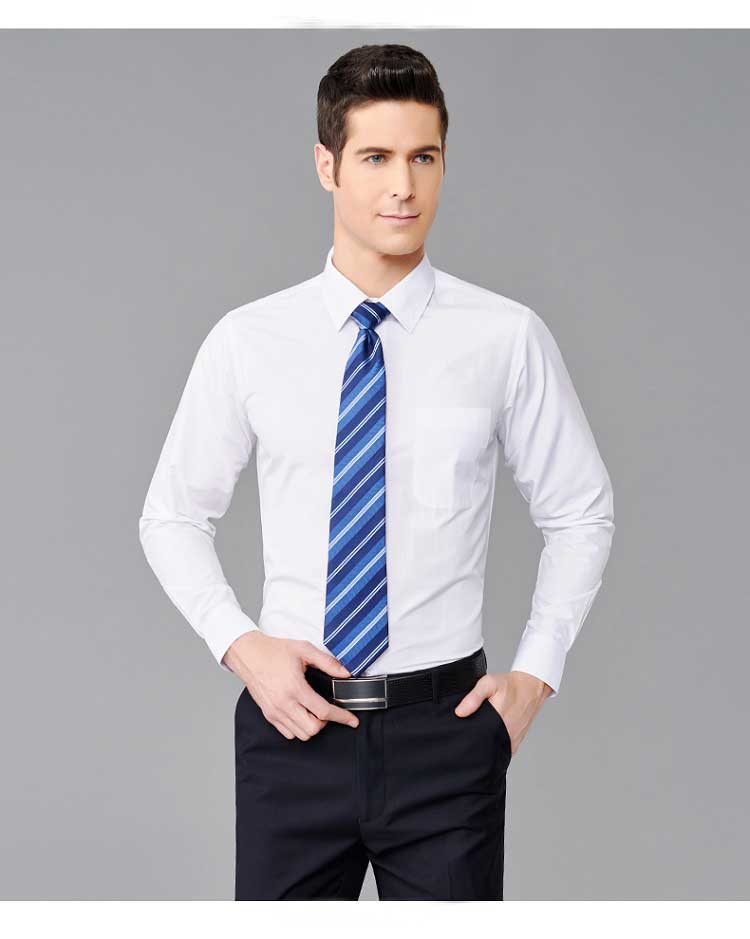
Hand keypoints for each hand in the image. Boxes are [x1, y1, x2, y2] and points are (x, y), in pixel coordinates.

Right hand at [222, 632, 360, 738]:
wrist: (248, 654)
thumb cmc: (274, 651)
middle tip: (328, 709)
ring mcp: (274, 712)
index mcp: (295, 688)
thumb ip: (327, 662)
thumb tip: (345, 673)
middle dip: (326, 722)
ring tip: (314, 711)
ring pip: (301, 734)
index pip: (323, 712)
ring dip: (312, 726)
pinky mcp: (268, 715)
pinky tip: (302, 714)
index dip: (342, 717)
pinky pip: (288, 733)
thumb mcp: (304, 650)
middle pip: (313, 729)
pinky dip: (298, 728)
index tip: (352, 720)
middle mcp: (284, 703)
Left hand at [454, 670, 552, 757]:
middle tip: (468, 731)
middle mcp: (506, 733)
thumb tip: (460, 712)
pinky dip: (494, 746)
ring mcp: (511, 740)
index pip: (477, 738)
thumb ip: (474, 697)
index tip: (462, 732)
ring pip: (493, 750)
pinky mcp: (515, 743)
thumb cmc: (510, 685)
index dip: (467, 736)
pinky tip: (489, 737)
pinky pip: (501, 750)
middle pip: (484, 745)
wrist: (530, 688)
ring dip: (484, 744)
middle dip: (474, 741)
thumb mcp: (489, 683)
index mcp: (498, 719)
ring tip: (478, 734)